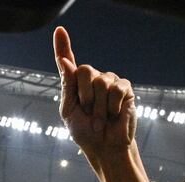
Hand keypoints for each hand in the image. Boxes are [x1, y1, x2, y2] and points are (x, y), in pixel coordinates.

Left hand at [53, 26, 135, 158]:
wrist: (106, 147)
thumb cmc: (86, 132)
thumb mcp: (69, 111)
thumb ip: (68, 87)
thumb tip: (65, 62)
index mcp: (76, 84)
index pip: (68, 61)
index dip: (63, 46)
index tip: (59, 30)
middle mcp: (93, 79)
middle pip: (85, 70)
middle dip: (85, 96)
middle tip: (89, 113)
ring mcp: (110, 82)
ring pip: (101, 82)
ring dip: (98, 108)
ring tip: (101, 120)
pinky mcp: (125, 88)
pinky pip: (116, 90)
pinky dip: (112, 107)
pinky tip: (114, 115)